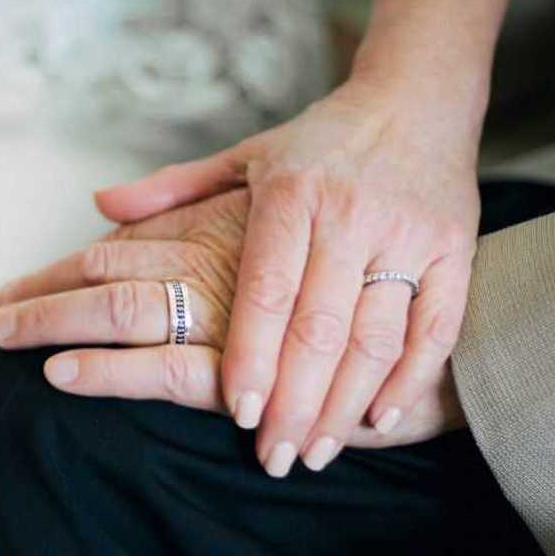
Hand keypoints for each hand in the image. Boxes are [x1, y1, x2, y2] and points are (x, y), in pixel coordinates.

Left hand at [92, 78, 481, 473]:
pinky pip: (436, 328)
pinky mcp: (455, 251)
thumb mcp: (245, 156)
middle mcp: (350, 216)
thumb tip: (99, 206)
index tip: (240, 414)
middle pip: (319, 328)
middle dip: (295, 402)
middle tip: (274, 457)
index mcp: (292, 194)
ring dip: (346, 404)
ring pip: (376, 337)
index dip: (254, 356)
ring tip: (315, 451)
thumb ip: (173, 189)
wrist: (417, 98)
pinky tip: (380, 421)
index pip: (268, 291)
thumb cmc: (320, 141)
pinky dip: (410, 379)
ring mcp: (407, 235)